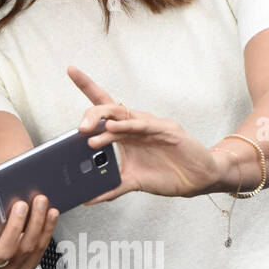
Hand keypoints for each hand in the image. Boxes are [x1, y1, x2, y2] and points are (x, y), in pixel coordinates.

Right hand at [0, 193, 57, 268]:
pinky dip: (47, 229)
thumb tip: (2, 188)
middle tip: (21, 205)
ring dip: (37, 223)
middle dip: (15, 226)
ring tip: (40, 203)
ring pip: (27, 248)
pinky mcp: (26, 268)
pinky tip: (50, 214)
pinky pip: (40, 249)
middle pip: (4, 250)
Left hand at [67, 65, 222, 201]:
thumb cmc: (166, 174)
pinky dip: (128, 126)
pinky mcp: (167, 130)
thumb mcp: (133, 182)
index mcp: (125, 133)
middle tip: (78, 129)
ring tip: (88, 132)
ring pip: (123, 116)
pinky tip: (114, 129)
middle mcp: (135, 125)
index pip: (102, 108)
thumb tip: (87, 199)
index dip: (87, 86)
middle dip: (91, 115)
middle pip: (109, 109)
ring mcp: (151, 125)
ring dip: (104, 123)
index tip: (70, 69)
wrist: (197, 180)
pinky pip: (144, 125)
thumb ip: (111, 188)